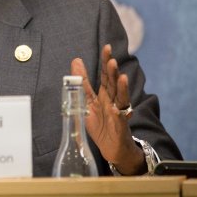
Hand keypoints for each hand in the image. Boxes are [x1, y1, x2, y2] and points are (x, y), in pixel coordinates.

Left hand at [71, 44, 145, 174]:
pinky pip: (121, 114)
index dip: (105, 62)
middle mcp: (112, 100)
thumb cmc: (101, 125)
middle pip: (112, 82)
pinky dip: (120, 106)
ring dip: (119, 84)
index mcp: (104, 94)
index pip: (105, 75)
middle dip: (111, 69)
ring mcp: (118, 111)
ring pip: (119, 96)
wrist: (113, 149)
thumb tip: (76, 61)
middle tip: (110, 55)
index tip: (107, 47)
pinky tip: (119, 98)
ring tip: (118, 72)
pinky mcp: (120, 124)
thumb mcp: (87, 102)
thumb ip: (82, 83)